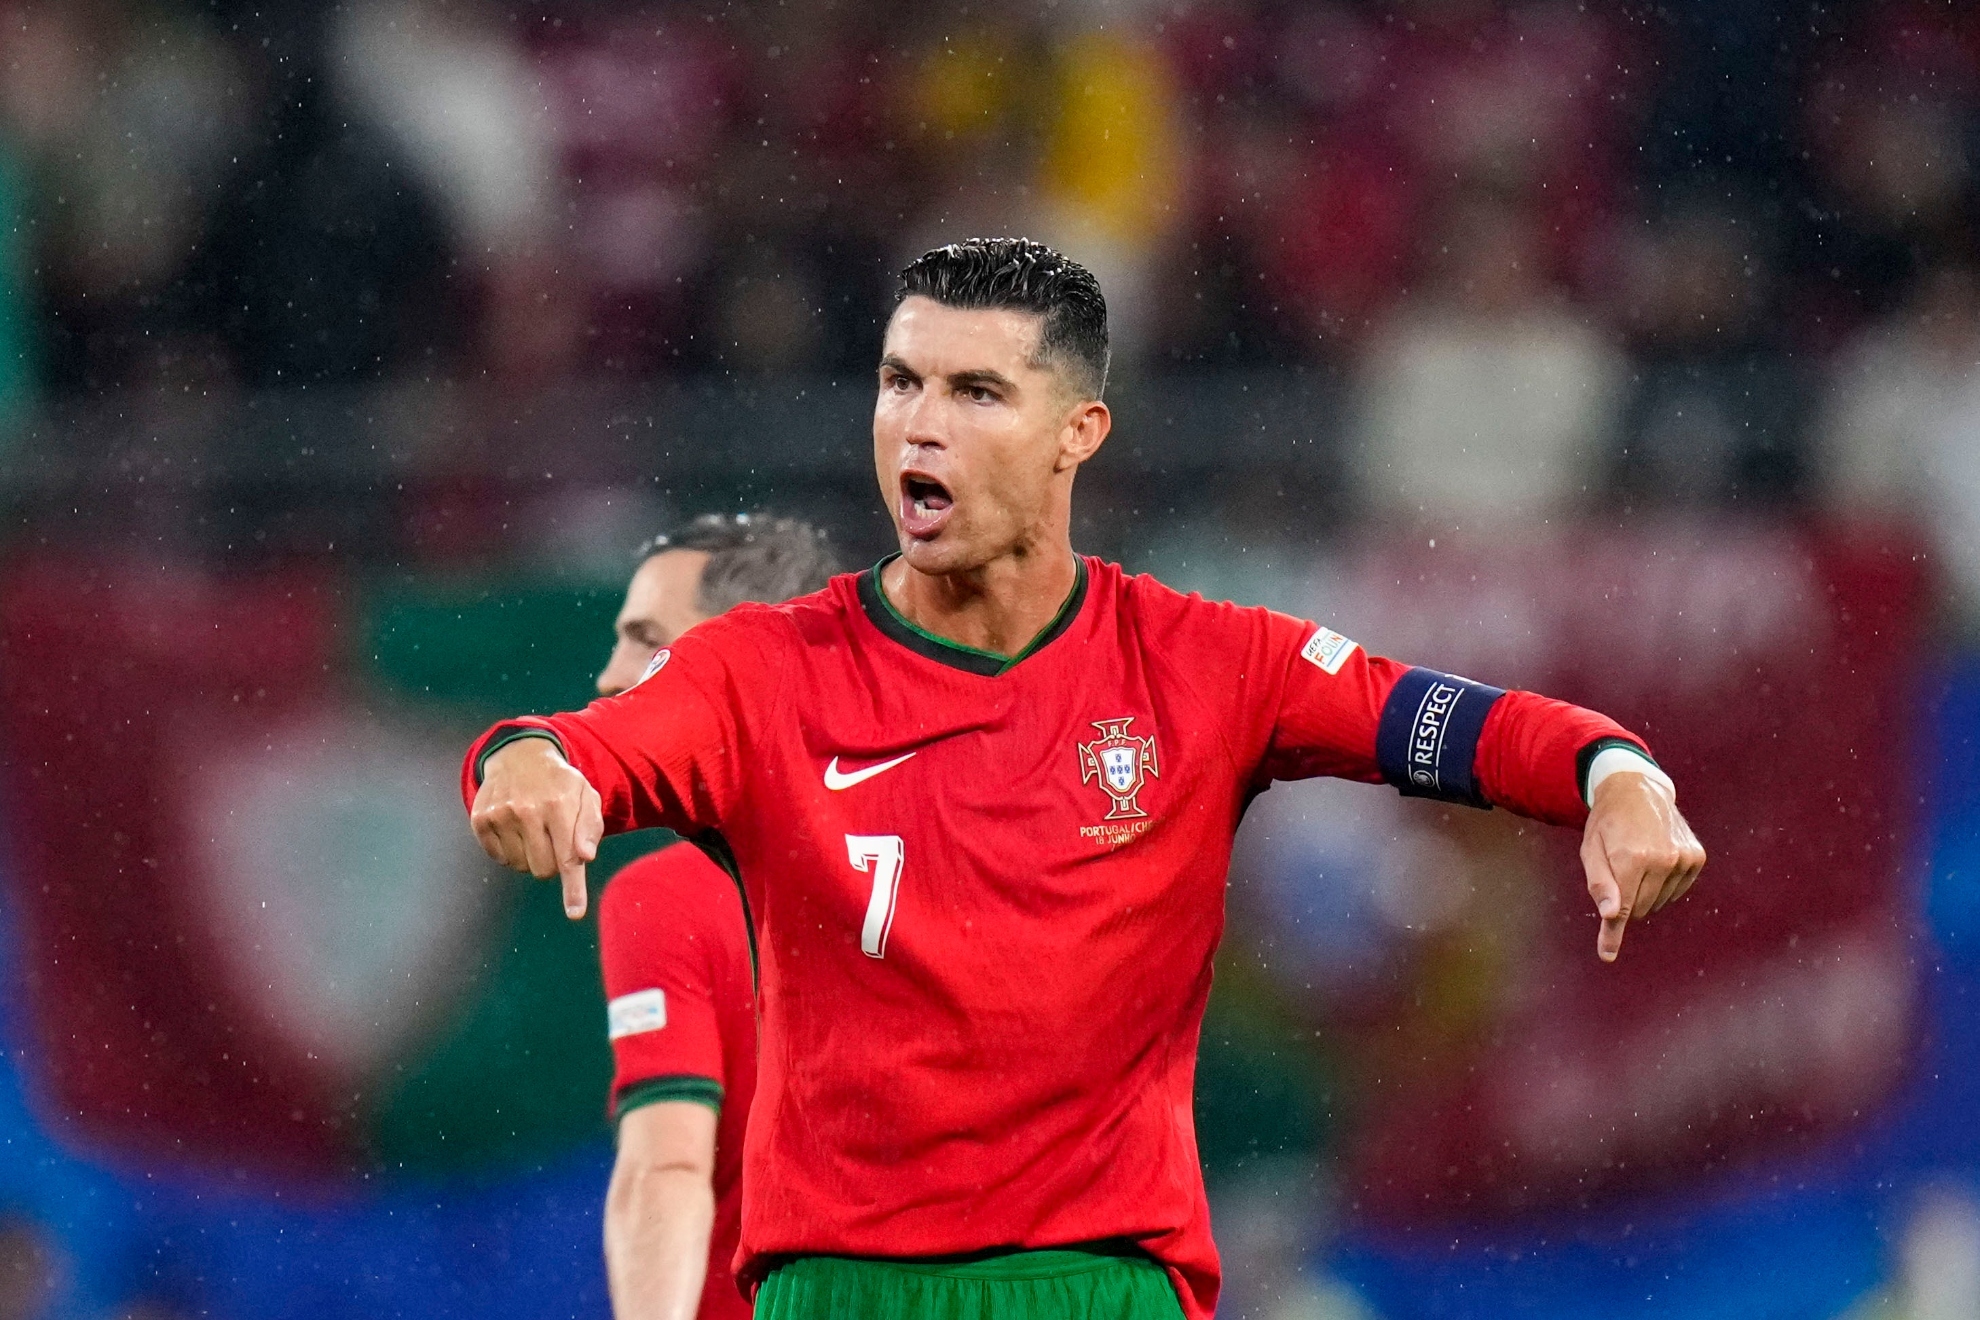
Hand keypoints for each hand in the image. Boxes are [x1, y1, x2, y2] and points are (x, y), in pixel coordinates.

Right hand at [470, 737, 604, 918]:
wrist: (519, 755)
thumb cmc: (560, 783)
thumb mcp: (585, 796)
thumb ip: (590, 827)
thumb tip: (585, 857)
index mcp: (559, 805)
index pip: (568, 857)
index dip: (573, 889)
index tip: (575, 913)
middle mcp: (527, 810)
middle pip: (543, 869)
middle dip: (552, 864)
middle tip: (553, 840)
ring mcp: (500, 815)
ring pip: (520, 866)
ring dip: (530, 857)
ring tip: (533, 830)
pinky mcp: (480, 820)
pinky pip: (498, 858)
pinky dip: (510, 851)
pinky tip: (514, 828)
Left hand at [1579, 771, 1705, 961]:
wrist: (1637, 790)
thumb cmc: (1607, 823)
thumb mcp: (1591, 850)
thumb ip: (1599, 884)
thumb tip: (1610, 916)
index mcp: (1632, 858)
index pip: (1622, 908)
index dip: (1612, 931)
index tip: (1607, 954)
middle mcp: (1663, 859)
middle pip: (1640, 909)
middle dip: (1625, 902)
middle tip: (1617, 873)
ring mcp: (1684, 859)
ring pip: (1659, 902)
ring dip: (1644, 892)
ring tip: (1636, 861)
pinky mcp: (1696, 858)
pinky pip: (1676, 891)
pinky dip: (1662, 884)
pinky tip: (1655, 861)